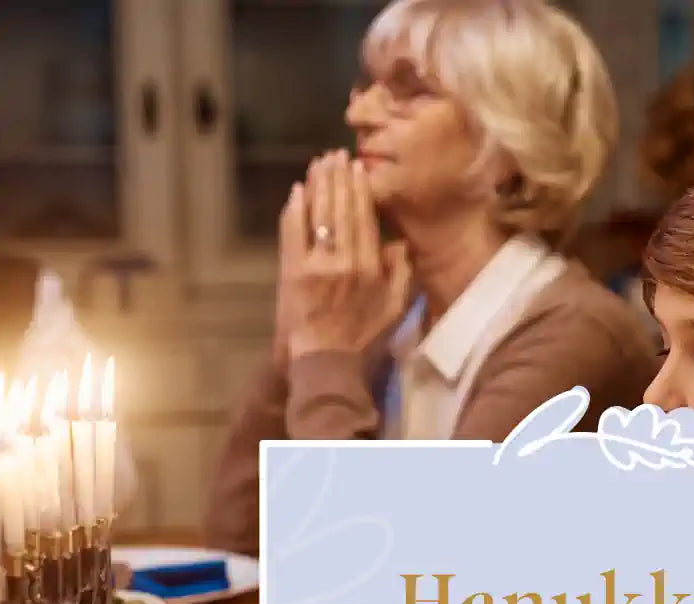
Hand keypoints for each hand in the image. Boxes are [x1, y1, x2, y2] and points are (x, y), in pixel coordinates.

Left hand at [280, 150, 411, 360]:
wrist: (326, 361)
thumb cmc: (364, 337)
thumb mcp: (395, 309)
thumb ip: (402, 273)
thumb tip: (402, 241)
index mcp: (371, 267)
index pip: (364, 217)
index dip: (359, 188)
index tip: (357, 166)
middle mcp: (344, 260)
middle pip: (340, 208)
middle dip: (337, 177)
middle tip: (335, 153)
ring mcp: (315, 264)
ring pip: (318, 214)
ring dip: (318, 184)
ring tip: (319, 162)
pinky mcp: (292, 270)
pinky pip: (293, 231)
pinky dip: (295, 209)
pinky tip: (298, 190)